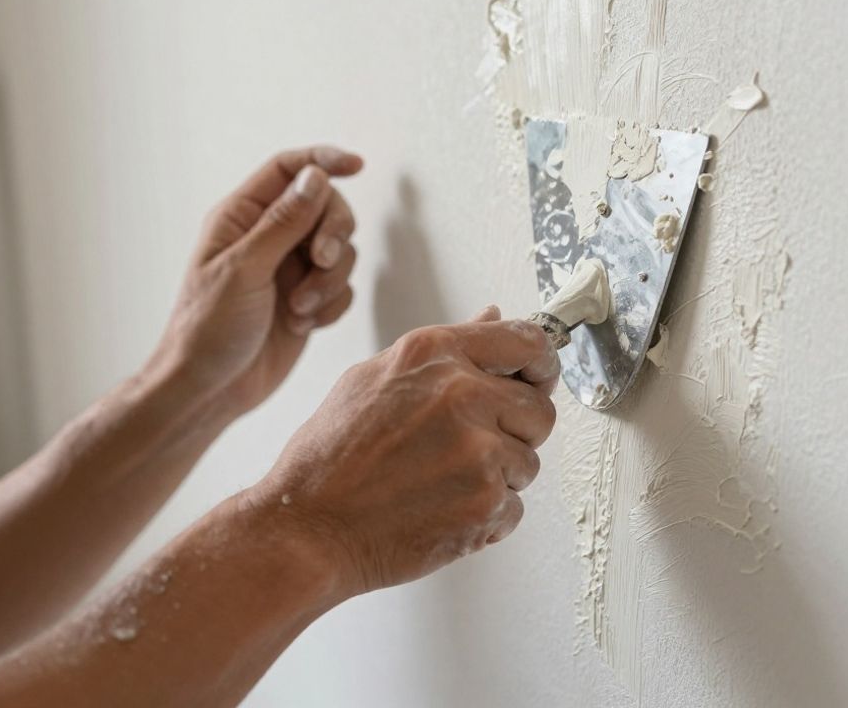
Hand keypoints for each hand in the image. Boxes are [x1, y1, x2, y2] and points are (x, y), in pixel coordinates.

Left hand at [148, 146, 362, 416]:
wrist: (210, 391)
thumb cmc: (208, 330)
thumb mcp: (244, 270)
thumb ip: (283, 222)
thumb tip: (317, 176)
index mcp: (241, 217)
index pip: (288, 168)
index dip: (324, 160)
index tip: (358, 165)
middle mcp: (268, 236)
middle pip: (326, 208)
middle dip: (333, 235)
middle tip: (322, 263)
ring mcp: (289, 269)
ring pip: (341, 250)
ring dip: (329, 281)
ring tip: (299, 311)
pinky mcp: (307, 300)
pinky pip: (342, 287)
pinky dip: (331, 306)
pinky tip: (302, 326)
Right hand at [247, 306, 560, 596]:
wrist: (305, 529)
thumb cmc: (329, 459)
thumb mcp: (374, 378)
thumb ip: (444, 351)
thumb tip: (494, 317)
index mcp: (434, 354)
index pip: (528, 341)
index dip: (541, 364)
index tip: (539, 378)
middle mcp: (461, 395)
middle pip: (539, 410)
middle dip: (515, 432)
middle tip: (470, 450)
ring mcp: (478, 451)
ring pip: (528, 463)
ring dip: (497, 478)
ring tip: (440, 484)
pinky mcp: (485, 503)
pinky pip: (515, 508)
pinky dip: (486, 518)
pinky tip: (440, 511)